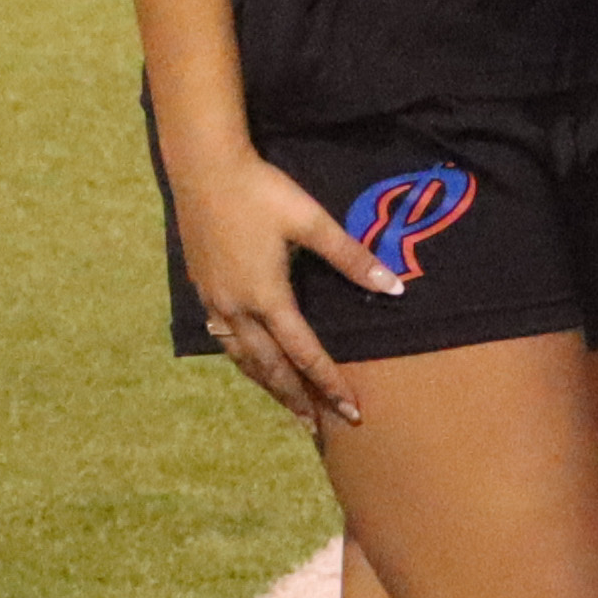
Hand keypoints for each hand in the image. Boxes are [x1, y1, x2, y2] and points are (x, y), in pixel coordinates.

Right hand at [171, 150, 378, 427]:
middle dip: (298, 399)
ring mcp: (215, 302)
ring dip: (268, 385)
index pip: (305, 353)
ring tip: (289, 406)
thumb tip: (394, 286)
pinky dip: (243, 361)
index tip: (350, 410)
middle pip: (271, 368)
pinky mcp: (202, 290)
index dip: (330, 383)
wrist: (203, 169)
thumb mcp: (311, 222)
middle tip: (319, 427)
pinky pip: (225, 341)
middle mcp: (238, 309)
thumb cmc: (261, 192)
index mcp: (268, 297)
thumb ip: (352, 258)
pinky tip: (249, 363)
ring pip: (244, 359)